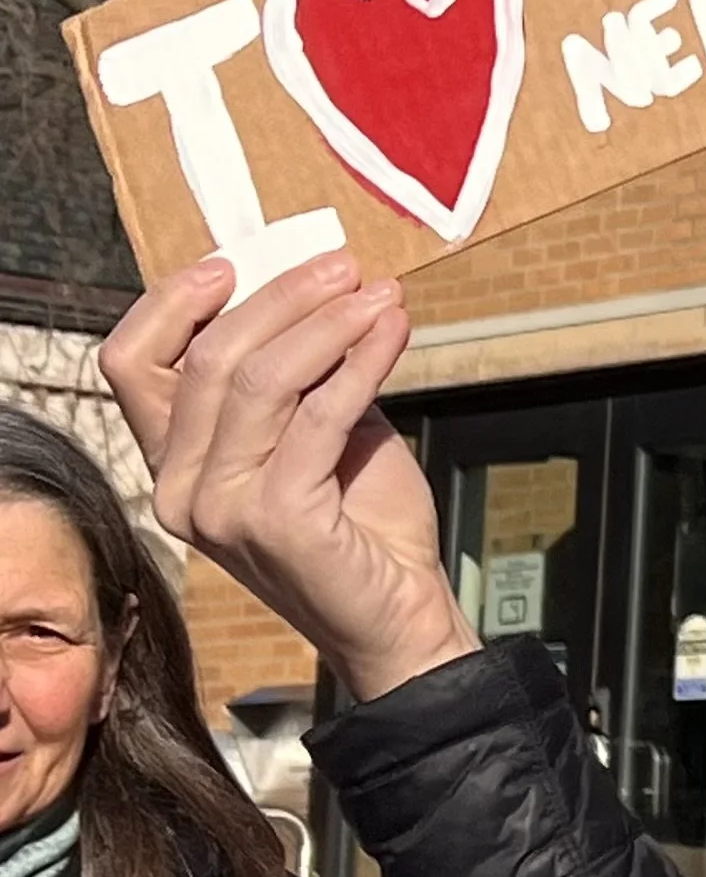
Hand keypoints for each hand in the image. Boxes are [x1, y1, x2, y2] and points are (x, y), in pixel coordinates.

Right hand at [100, 252, 478, 700]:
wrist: (402, 614)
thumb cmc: (362, 523)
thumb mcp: (318, 430)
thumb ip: (298, 373)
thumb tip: (313, 288)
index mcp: (174, 463)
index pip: (132, 364)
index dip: (173, 302)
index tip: (235, 262)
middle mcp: (180, 489)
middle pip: (207, 356)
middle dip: (283, 296)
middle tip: (345, 266)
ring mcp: (221, 509)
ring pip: (260, 377)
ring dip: (328, 321)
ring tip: (380, 294)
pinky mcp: (276, 520)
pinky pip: (320, 412)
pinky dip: (362, 360)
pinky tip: (393, 332)